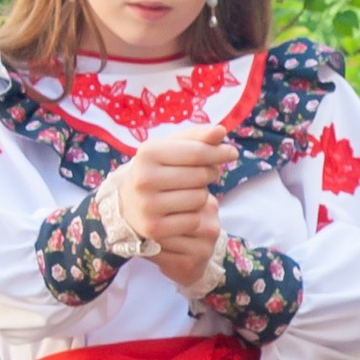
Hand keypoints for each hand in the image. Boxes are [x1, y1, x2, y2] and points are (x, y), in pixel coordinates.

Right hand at [114, 123, 226, 289]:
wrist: (127, 204)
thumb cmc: (157, 170)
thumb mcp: (171, 148)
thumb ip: (197, 137)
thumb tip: (220, 131)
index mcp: (147, 153)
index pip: (197, 151)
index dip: (219, 152)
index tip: (232, 153)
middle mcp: (143, 179)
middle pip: (201, 175)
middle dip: (210, 173)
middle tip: (203, 175)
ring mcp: (147, 205)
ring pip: (200, 198)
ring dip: (202, 195)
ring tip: (188, 192)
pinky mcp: (154, 228)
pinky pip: (194, 220)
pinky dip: (194, 215)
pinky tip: (182, 211)